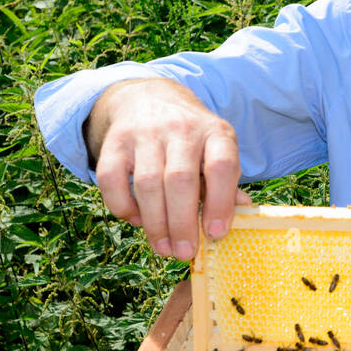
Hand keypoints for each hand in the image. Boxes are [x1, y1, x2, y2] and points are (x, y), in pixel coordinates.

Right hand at [87, 78, 251, 259]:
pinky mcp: (114, 141)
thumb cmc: (192, 139)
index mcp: (215, 132)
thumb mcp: (218, 151)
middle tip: (185, 252)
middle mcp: (181, 128)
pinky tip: (137, 220)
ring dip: (155, 223)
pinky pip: (111, 180)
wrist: (150, 98)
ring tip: (164, 248)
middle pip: (180, 180)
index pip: (221, 166)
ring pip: (147, 183)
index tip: (216, 234)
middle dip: (182, 223)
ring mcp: (145, 133)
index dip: (220, 203)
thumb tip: (240, 217)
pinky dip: (123, 207)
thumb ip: (227, 185)